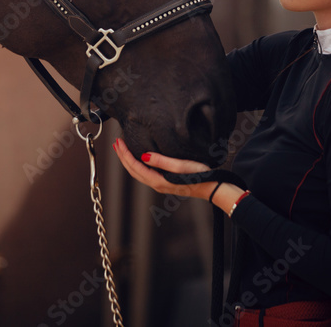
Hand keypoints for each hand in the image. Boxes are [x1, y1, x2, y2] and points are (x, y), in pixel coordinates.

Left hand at [113, 138, 237, 205]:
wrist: (213, 188)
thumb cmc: (200, 175)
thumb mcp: (181, 166)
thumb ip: (161, 161)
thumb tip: (142, 156)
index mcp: (158, 181)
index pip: (135, 166)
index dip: (125, 154)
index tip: (119, 142)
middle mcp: (157, 185)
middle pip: (133, 171)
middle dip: (123, 157)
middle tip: (116, 143)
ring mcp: (161, 185)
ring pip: (138, 173)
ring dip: (129, 161)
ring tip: (123, 149)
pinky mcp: (166, 182)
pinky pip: (145, 174)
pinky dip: (137, 165)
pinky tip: (139, 158)